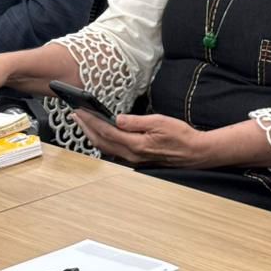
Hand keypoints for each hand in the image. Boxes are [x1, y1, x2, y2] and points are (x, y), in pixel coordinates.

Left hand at [72, 111, 211, 167]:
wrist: (195, 152)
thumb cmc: (180, 136)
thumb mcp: (159, 122)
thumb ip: (136, 122)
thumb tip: (117, 119)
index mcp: (135, 145)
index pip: (107, 131)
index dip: (91, 120)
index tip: (80, 110)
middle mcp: (131, 155)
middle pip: (101, 141)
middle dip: (86, 127)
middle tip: (75, 114)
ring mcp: (133, 159)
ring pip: (105, 147)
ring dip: (92, 134)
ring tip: (84, 122)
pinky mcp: (136, 159)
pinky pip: (113, 150)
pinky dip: (103, 140)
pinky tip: (101, 133)